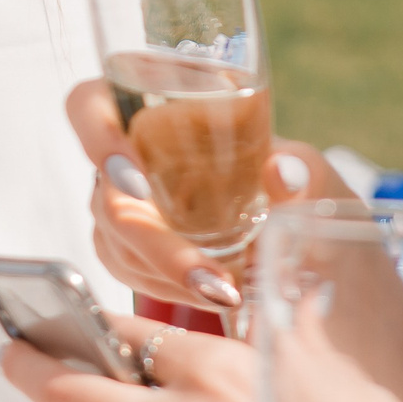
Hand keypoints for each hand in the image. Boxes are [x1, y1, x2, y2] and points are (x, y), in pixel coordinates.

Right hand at [67, 79, 353, 310]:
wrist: (311, 237)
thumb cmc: (301, 186)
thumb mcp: (314, 172)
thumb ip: (304, 168)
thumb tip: (281, 171)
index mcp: (151, 105)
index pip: (89, 105)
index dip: (95, 137)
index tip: (134, 180)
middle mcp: (124, 150)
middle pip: (104, 194)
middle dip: (156, 245)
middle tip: (212, 280)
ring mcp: (122, 200)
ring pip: (113, 239)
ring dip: (164, 274)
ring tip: (227, 295)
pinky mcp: (130, 244)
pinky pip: (127, 267)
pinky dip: (166, 287)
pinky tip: (210, 297)